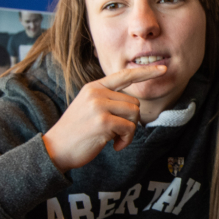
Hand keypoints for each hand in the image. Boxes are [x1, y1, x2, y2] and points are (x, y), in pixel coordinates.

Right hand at [42, 65, 166, 169]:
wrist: (55, 149)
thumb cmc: (76, 132)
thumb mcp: (89, 108)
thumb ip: (107, 101)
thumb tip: (133, 106)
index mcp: (94, 87)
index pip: (125, 75)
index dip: (146, 73)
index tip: (163, 70)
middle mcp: (96, 93)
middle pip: (134, 103)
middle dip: (130, 121)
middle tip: (115, 133)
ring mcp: (99, 106)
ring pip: (134, 115)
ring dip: (128, 132)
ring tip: (112, 139)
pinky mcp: (103, 121)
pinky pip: (129, 128)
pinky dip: (125, 141)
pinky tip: (113, 146)